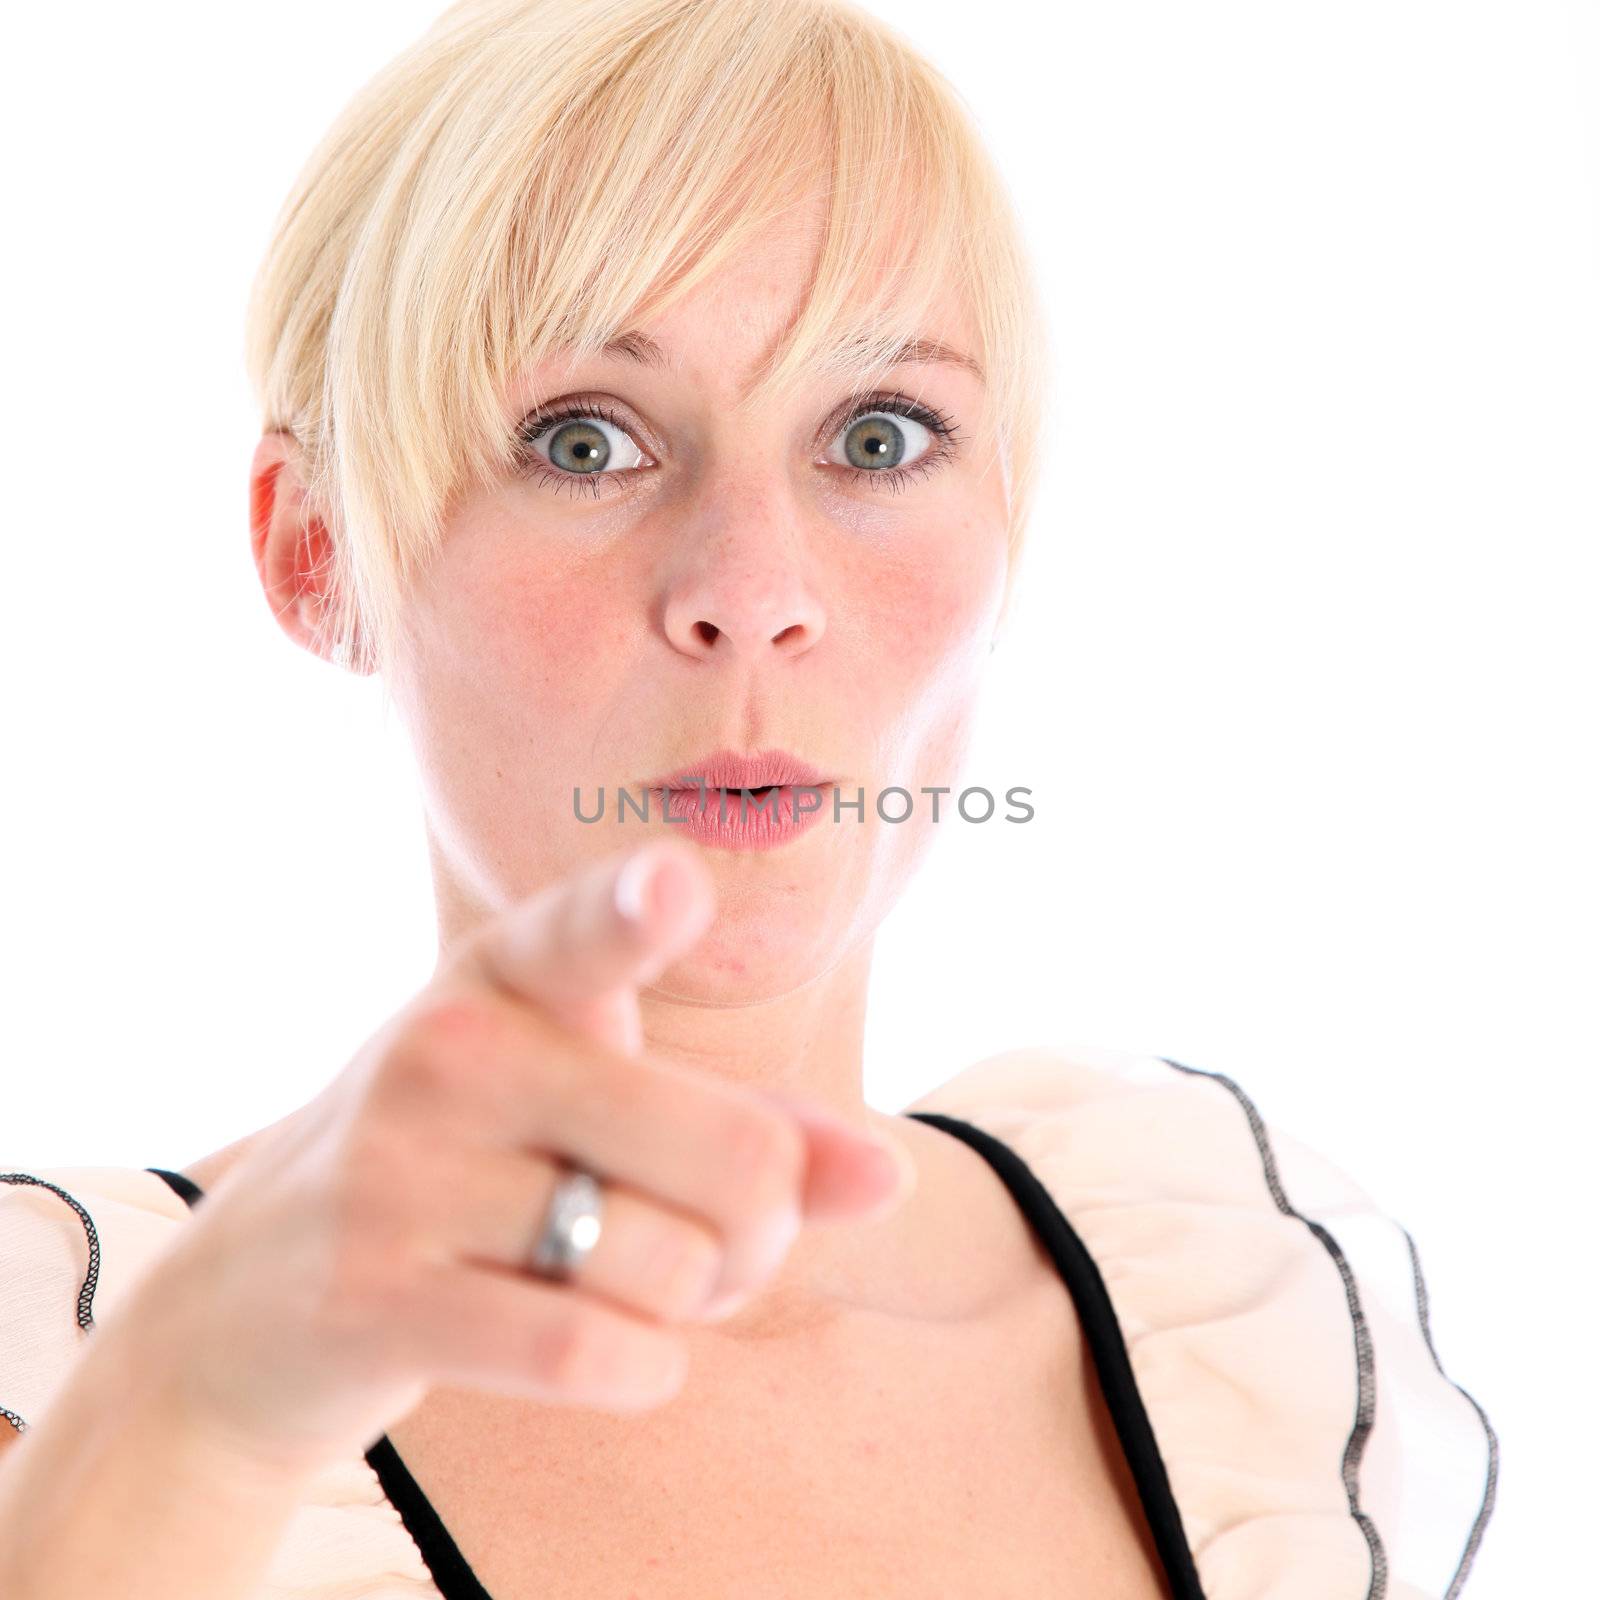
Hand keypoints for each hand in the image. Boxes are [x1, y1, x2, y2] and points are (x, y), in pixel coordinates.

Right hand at [106, 840, 913, 1479]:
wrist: (249, 1302)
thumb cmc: (471, 1172)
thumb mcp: (593, 1111)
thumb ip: (747, 1128)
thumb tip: (890, 1175)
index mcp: (506, 976)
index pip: (582, 933)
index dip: (634, 910)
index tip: (673, 886)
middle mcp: (450, 1053)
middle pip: (733, 1155)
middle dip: (760, 1229)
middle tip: (717, 1239)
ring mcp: (399, 1174)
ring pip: (671, 1264)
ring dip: (694, 1305)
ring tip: (631, 1285)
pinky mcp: (374, 1298)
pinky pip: (594, 1351)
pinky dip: (642, 1369)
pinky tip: (611, 1351)